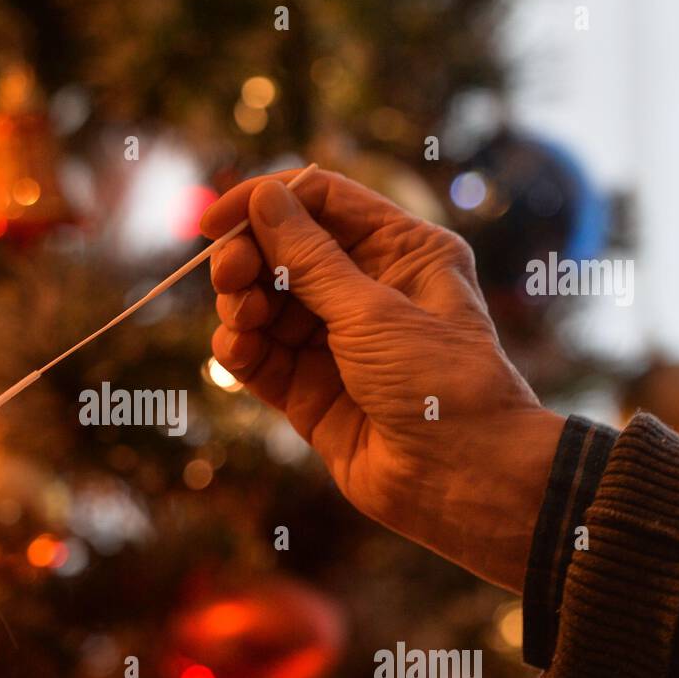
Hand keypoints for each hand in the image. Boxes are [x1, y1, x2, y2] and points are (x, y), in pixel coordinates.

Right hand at [199, 167, 565, 592]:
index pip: (321, 201)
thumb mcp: (371, 312)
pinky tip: (236, 350)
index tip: (217, 221)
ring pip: (265, 304)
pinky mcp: (308, 391)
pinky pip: (260, 357)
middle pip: (283, 250)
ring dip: (241, 305)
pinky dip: (240, 348)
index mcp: (401, 252)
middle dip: (248, 258)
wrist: (461, 481)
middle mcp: (366, 290)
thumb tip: (264, 196)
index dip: (266, 201)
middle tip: (228, 277)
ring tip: (241, 320)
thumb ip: (308, 258)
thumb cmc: (439, 384)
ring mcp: (335, 343)